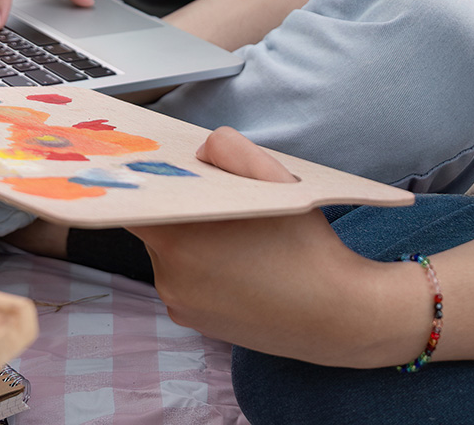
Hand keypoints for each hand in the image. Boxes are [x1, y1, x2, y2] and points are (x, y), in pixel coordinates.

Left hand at [133, 128, 428, 367]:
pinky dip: (204, 271)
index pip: (136, 199)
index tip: (165, 173)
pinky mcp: (193, 324)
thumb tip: (200, 151)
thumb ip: (230, 149)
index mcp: (178, 237)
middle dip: (184, 210)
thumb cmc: (308, 248)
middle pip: (159, 224)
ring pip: (173, 253)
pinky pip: (185, 283)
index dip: (150, 182)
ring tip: (243, 242)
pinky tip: (242, 269)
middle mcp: (168, 275)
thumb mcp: (275, 180)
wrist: (337, 316)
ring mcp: (179, 303)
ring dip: (195, 241)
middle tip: (226, 206)